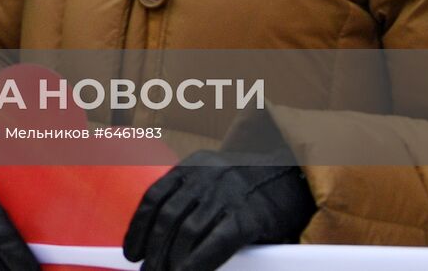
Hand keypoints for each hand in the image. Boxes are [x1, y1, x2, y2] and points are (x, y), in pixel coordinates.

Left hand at [124, 149, 315, 270]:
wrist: (296, 175)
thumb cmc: (250, 187)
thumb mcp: (216, 180)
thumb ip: (192, 200)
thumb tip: (162, 241)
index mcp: (194, 165)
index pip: (155, 197)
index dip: (138, 228)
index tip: (131, 252)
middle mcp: (206, 176)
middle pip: (168, 218)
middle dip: (154, 250)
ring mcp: (227, 194)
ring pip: (188, 232)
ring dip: (171, 260)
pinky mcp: (248, 216)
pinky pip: (216, 243)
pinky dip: (198, 263)